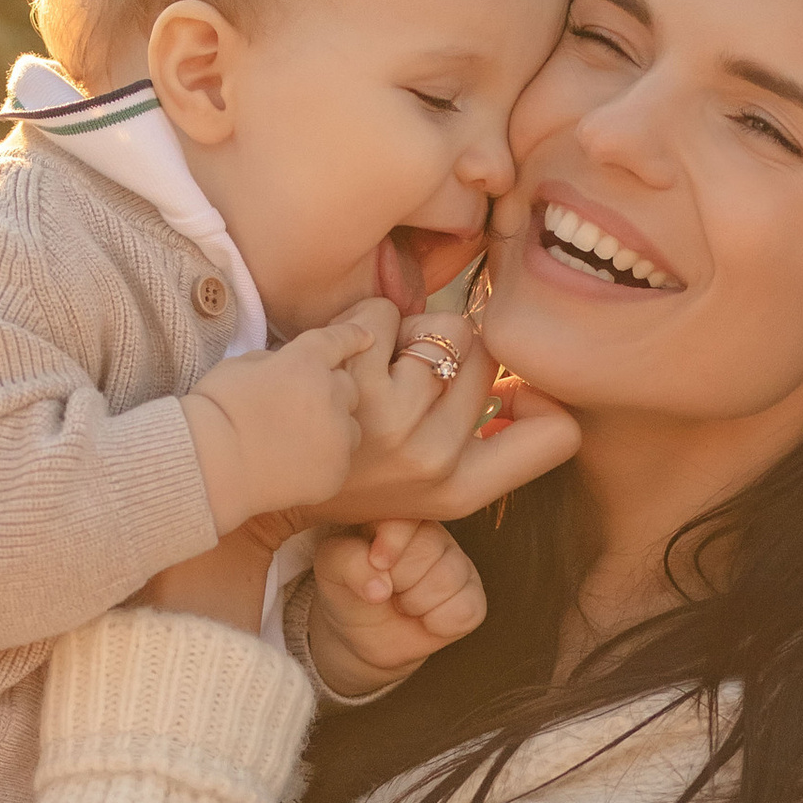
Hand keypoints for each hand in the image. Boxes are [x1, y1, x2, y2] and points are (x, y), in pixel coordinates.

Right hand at [180, 320, 373, 529]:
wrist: (209, 466)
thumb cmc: (213, 412)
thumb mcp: (239, 365)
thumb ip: (274, 361)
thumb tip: (287, 366)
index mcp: (304, 362)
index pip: (339, 340)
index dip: (353, 337)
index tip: (367, 336)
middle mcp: (330, 394)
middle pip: (349, 386)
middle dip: (331, 391)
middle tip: (300, 407)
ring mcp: (337, 435)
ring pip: (350, 425)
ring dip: (333, 426)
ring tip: (298, 439)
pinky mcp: (336, 470)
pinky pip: (340, 458)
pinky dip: (325, 458)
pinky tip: (295, 463)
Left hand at [305, 520, 487, 698]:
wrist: (361, 635)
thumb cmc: (347, 590)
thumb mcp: (330, 570)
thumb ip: (349, 563)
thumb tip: (382, 587)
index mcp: (398, 512)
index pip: (409, 516)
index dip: (394, 542)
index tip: (377, 561)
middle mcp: (432, 532)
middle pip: (428, 550)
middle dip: (399, 580)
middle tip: (386, 587)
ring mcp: (457, 562)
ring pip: (447, 580)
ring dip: (415, 603)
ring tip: (401, 602)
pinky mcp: (472, 596)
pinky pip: (466, 610)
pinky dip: (439, 623)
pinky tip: (424, 618)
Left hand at [311, 296, 580, 528]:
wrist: (245, 472)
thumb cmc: (337, 468)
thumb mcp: (415, 486)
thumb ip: (473, 446)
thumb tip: (528, 390)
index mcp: (458, 491)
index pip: (556, 435)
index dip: (541, 394)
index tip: (504, 387)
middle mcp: (434, 460)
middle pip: (485, 353)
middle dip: (447, 342)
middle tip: (403, 369)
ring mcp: (393, 421)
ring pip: (434, 325)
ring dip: (396, 330)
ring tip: (362, 365)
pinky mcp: (351, 379)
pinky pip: (382, 312)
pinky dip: (355, 320)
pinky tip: (331, 357)